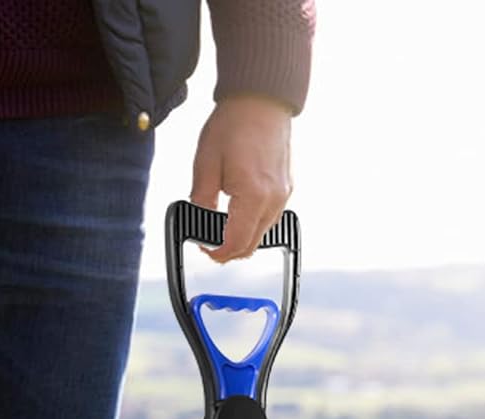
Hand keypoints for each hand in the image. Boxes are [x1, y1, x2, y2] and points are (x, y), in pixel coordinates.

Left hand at [189, 96, 293, 262]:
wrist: (261, 98)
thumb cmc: (234, 125)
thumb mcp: (205, 165)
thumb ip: (201, 201)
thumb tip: (198, 223)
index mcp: (253, 195)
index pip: (235, 243)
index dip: (216, 253)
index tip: (202, 249)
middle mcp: (273, 198)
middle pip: (250, 245)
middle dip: (227, 251)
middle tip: (207, 243)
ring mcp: (283, 193)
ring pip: (262, 234)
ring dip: (240, 239)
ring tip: (219, 228)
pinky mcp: (285, 186)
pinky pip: (269, 218)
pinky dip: (252, 225)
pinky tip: (236, 215)